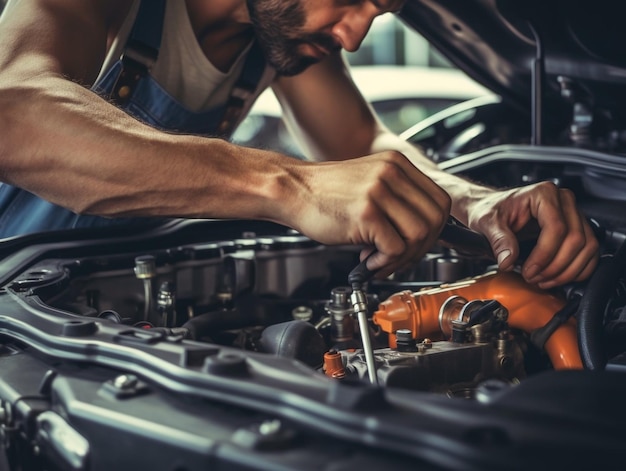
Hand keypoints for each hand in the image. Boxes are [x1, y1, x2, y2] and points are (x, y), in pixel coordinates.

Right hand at [289, 151, 450, 277]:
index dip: (434, 229)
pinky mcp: (366, 212)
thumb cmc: (323, 193)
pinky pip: (395, 247)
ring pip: (420, 234)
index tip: (417, 243)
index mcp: (396, 164)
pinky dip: (385, 262)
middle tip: (400, 257)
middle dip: (422, 247)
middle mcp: (391, 173)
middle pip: (435, 219)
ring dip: (404, 257)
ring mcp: (379, 191)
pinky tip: (367, 260)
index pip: (440, 201)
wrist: (290, 189)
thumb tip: (420, 234)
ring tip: (381, 260)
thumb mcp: (369, 185)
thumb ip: (396, 201)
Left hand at [465, 181, 598, 287]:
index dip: (544, 255)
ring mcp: (573, 214)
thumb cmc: (491, 209)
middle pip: (576, 239)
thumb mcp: (487, 222)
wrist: (491, 207)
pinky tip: (558, 278)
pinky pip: (590, 252)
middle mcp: (563, 201)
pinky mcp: (578, 228)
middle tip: (534, 278)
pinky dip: (577, 270)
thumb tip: (508, 261)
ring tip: (543, 280)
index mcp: (543, 194)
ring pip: (587, 247)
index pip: (556, 228)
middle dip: (555, 267)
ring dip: (567, 271)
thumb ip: (498, 240)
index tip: (529, 271)